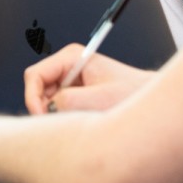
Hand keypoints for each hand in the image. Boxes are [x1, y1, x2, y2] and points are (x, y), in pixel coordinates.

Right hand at [23, 44, 152, 114]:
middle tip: (59, 125)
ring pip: (44, 102)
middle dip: (43, 109)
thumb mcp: (100, 99)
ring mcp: (69, 83)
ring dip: (54, 116)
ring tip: (77, 123)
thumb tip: (48, 108)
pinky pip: (55, 110)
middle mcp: (67, 68)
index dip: (33, 97)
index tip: (42, 116)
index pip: (35, 75)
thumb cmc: (131, 94)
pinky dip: (61, 120)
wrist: (149, 100)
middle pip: (37, 90)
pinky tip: (79, 124)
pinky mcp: (73, 96)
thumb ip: (70, 101)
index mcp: (71, 57)